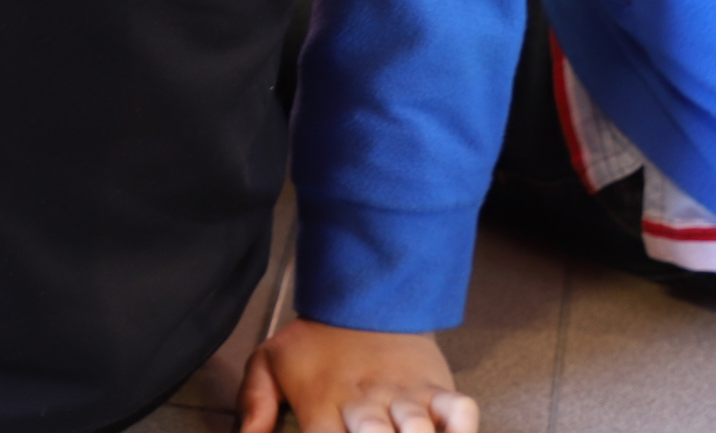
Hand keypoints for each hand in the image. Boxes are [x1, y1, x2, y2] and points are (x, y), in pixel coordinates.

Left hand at [243, 318, 477, 432]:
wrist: (362, 297)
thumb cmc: (315, 342)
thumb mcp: (270, 362)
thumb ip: (254, 403)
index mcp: (323, 405)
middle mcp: (365, 405)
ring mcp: (404, 397)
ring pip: (417, 429)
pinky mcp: (436, 388)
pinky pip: (460, 410)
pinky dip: (461, 427)